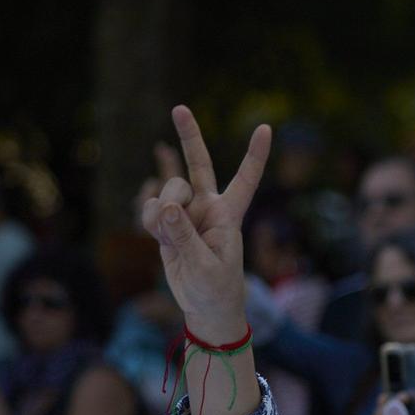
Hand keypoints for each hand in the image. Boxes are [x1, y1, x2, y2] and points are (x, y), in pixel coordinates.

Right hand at [140, 106, 269, 344]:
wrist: (204, 306)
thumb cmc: (216, 289)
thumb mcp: (204, 266)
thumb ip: (184, 236)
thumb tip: (166, 207)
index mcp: (229, 215)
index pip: (245, 180)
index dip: (255, 155)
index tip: (266, 129)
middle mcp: (209, 207)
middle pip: (199, 165)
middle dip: (189, 136)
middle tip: (180, 108)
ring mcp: (186, 212)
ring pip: (166, 191)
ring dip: (160, 210)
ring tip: (169, 236)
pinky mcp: (167, 221)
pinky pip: (149, 209)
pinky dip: (148, 221)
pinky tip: (158, 237)